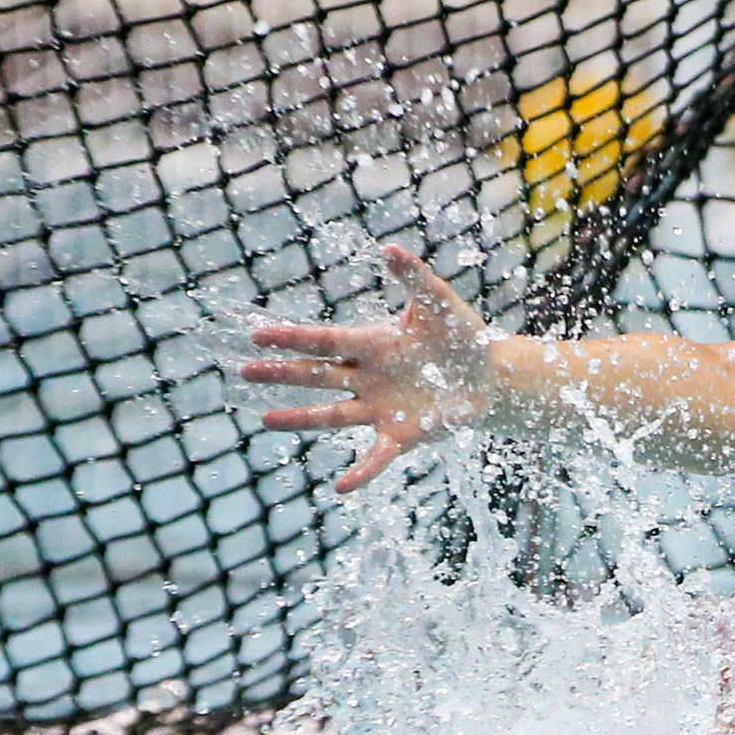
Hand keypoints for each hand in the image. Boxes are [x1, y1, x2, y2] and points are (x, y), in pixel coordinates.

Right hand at [243, 245, 497, 490]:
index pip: (325, 340)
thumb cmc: (459, 336)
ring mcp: (379, 408)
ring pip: (332, 415)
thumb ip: (413, 278)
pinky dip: (361, 472)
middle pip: (317, 375)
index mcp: (372, 343)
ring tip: (266, 420)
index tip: (258, 336)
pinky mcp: (400, 434)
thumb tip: (389, 248)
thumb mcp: (438, 304)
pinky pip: (375, 456)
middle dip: (283, 374)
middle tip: (245, 371)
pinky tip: (341, 487)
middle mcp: (367, 377)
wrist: (490, 376)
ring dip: (301, 418)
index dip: (293, 338)